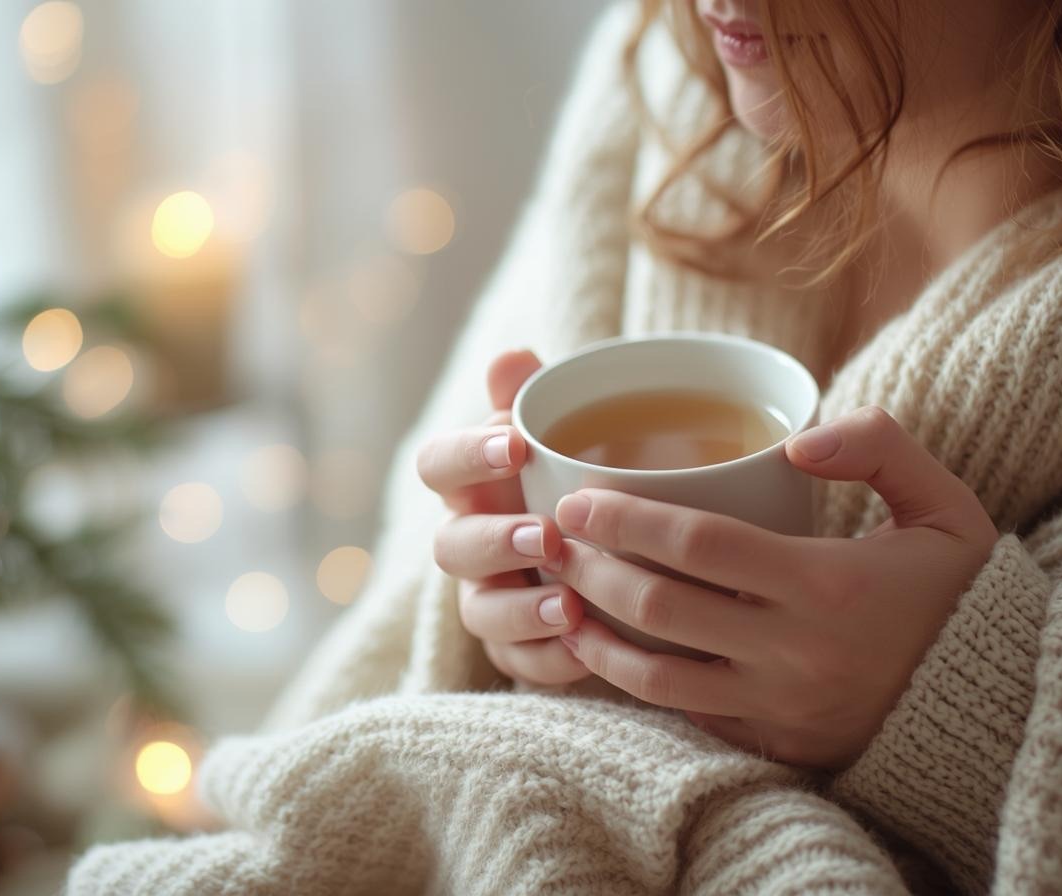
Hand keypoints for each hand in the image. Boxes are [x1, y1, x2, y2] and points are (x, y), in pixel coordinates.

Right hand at [417, 349, 589, 686]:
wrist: (624, 546)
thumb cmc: (580, 475)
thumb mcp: (569, 430)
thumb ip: (537, 397)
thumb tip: (513, 357)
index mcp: (470, 482)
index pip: (438, 463)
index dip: (468, 455)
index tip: (518, 445)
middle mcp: (467, 543)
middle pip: (452, 547)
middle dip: (495, 542)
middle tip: (544, 536)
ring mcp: (487, 599)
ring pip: (480, 614)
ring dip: (521, 611)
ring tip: (572, 605)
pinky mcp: (517, 651)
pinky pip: (520, 664)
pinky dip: (552, 660)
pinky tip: (588, 651)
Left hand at [543, 406, 997, 768]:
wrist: (1002, 702)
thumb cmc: (961, 589)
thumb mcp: (944, 504)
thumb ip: (880, 446)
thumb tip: (796, 438)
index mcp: (827, 584)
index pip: (698, 543)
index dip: (626, 518)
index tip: (579, 497)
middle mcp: (795, 651)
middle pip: (661, 608)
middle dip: (592, 569)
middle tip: (551, 537)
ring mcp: (781, 705)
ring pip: (656, 676)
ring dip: (596, 635)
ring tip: (558, 598)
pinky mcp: (776, 741)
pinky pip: (688, 713)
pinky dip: (638, 681)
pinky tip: (605, 648)